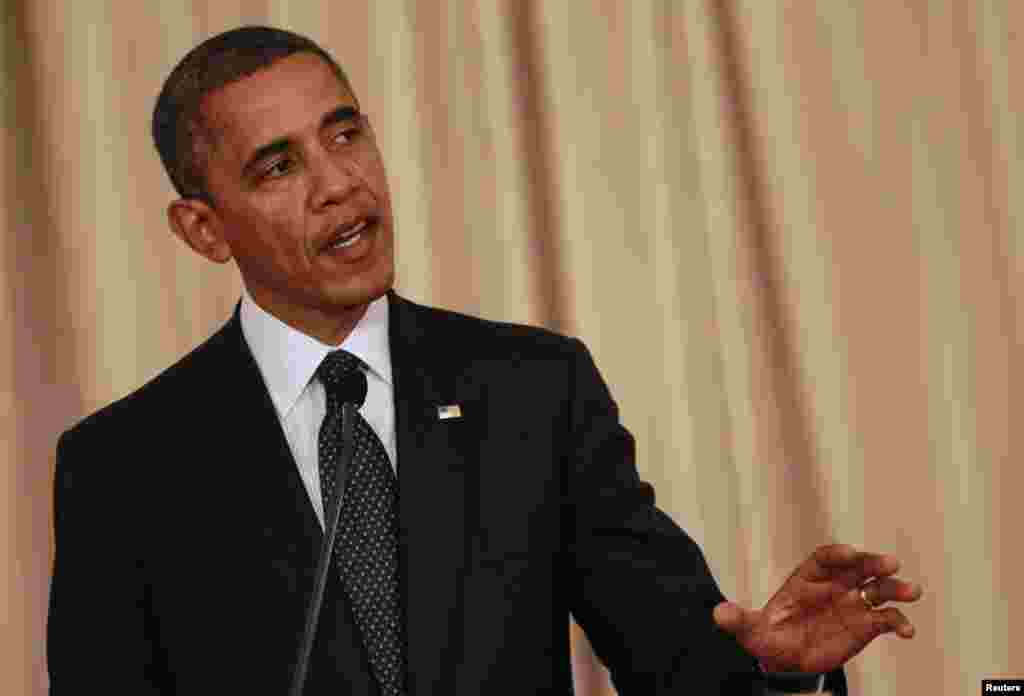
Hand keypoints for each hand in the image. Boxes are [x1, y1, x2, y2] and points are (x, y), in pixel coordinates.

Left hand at [712, 544, 922, 673]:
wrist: (785, 661)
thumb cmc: (768, 637)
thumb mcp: (749, 631)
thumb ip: (738, 620)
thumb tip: (718, 614)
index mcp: (807, 578)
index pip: (824, 559)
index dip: (837, 554)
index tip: (849, 553)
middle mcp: (834, 585)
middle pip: (857, 567)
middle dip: (873, 562)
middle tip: (891, 562)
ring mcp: (852, 603)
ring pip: (878, 589)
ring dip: (896, 588)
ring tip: (912, 592)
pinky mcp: (865, 625)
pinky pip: (886, 619)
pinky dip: (898, 622)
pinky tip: (907, 632)